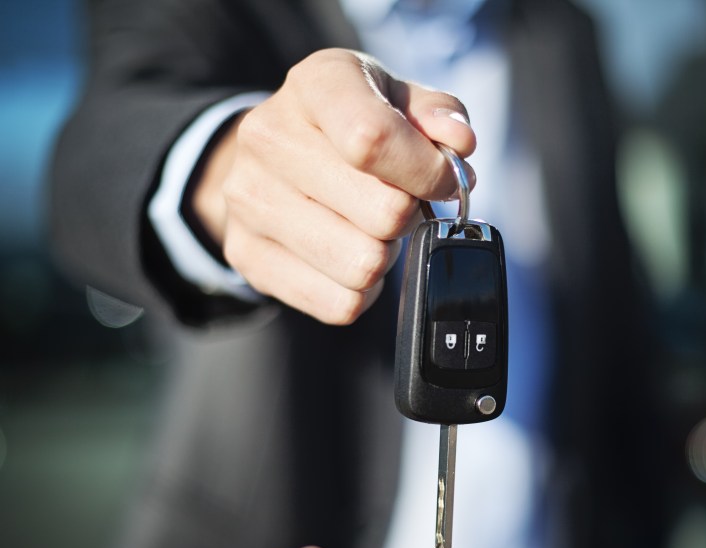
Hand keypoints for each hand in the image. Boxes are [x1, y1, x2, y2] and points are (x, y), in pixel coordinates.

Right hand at [193, 48, 476, 323]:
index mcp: (316, 85)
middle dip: (409, 217)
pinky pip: (340, 304)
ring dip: (384, 256)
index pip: (373, 139)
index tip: (442, 182)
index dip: (427, 173)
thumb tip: (458, 145)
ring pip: (362, 265)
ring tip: (370, 230)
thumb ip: (438, 115)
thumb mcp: (398, 100)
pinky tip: (349, 256)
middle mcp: (269, 137)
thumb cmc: (349, 127)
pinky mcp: (247, 257)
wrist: (272, 155)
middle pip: (382, 213)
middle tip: (398, 205)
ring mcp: (249, 200)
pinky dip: (361, 291)